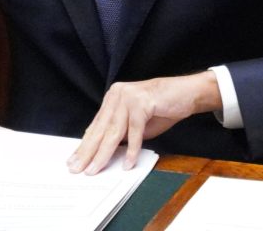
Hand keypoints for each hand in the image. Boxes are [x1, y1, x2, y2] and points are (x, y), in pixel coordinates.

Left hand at [68, 72, 220, 174]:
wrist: (187, 93)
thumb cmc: (162, 108)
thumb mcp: (136, 123)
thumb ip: (122, 134)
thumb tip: (106, 153)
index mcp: (113, 98)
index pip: (96, 126)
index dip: (85, 145)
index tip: (75, 160)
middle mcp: (117, 95)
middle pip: (100, 129)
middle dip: (88, 152)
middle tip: (77, 169)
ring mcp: (128, 98)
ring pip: (113, 132)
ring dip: (103, 154)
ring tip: (94, 169)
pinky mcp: (142, 103)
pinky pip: (135, 132)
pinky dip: (132, 150)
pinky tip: (127, 164)